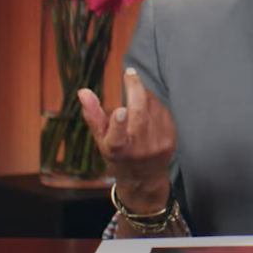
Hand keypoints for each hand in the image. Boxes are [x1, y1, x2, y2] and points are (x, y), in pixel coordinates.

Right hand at [77, 68, 176, 212]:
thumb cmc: (118, 156)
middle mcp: (138, 148)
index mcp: (117, 150)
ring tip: (136, 94)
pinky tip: (148, 107)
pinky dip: (154, 104)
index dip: (118, 124)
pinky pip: (162, 111)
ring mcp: (157, 144)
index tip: (120, 110)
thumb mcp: (101, 139)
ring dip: (144, 95)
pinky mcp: (170, 139)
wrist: (145, 178)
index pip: (117, 138)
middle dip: (135, 88)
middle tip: (129, 73)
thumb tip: (83, 91)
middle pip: (139, 112)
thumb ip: (92, 115)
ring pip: (151, 106)